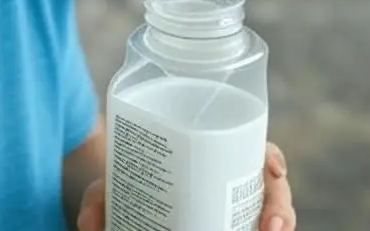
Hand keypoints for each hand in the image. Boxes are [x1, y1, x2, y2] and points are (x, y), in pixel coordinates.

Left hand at [77, 141, 296, 230]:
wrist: (122, 199)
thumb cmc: (125, 180)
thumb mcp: (111, 183)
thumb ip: (97, 199)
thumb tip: (88, 224)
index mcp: (211, 150)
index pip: (255, 147)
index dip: (271, 157)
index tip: (272, 168)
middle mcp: (229, 178)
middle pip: (271, 186)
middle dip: (280, 206)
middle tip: (271, 225)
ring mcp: (233, 206)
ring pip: (272, 213)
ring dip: (280, 222)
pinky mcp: (230, 223)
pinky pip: (255, 227)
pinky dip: (266, 229)